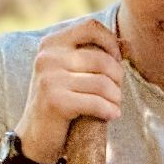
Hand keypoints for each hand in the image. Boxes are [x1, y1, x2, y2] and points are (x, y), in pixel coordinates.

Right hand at [14, 19, 123, 163]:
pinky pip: (97, 103)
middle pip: (103, 59)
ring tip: (113, 105)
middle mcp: (47, 57)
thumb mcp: (73, 71)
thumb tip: (128, 43)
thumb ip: (95, 55)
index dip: (111, 43)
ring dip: (116, 98)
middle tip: (115, 92)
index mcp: (52, 44)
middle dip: (118, 78)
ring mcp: (49, 79)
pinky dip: (110, 111)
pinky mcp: (55, 101)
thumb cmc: (62, 100)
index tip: (116, 61)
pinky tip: (111, 115)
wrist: (36, 135)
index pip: (91, 28)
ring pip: (103, 83)